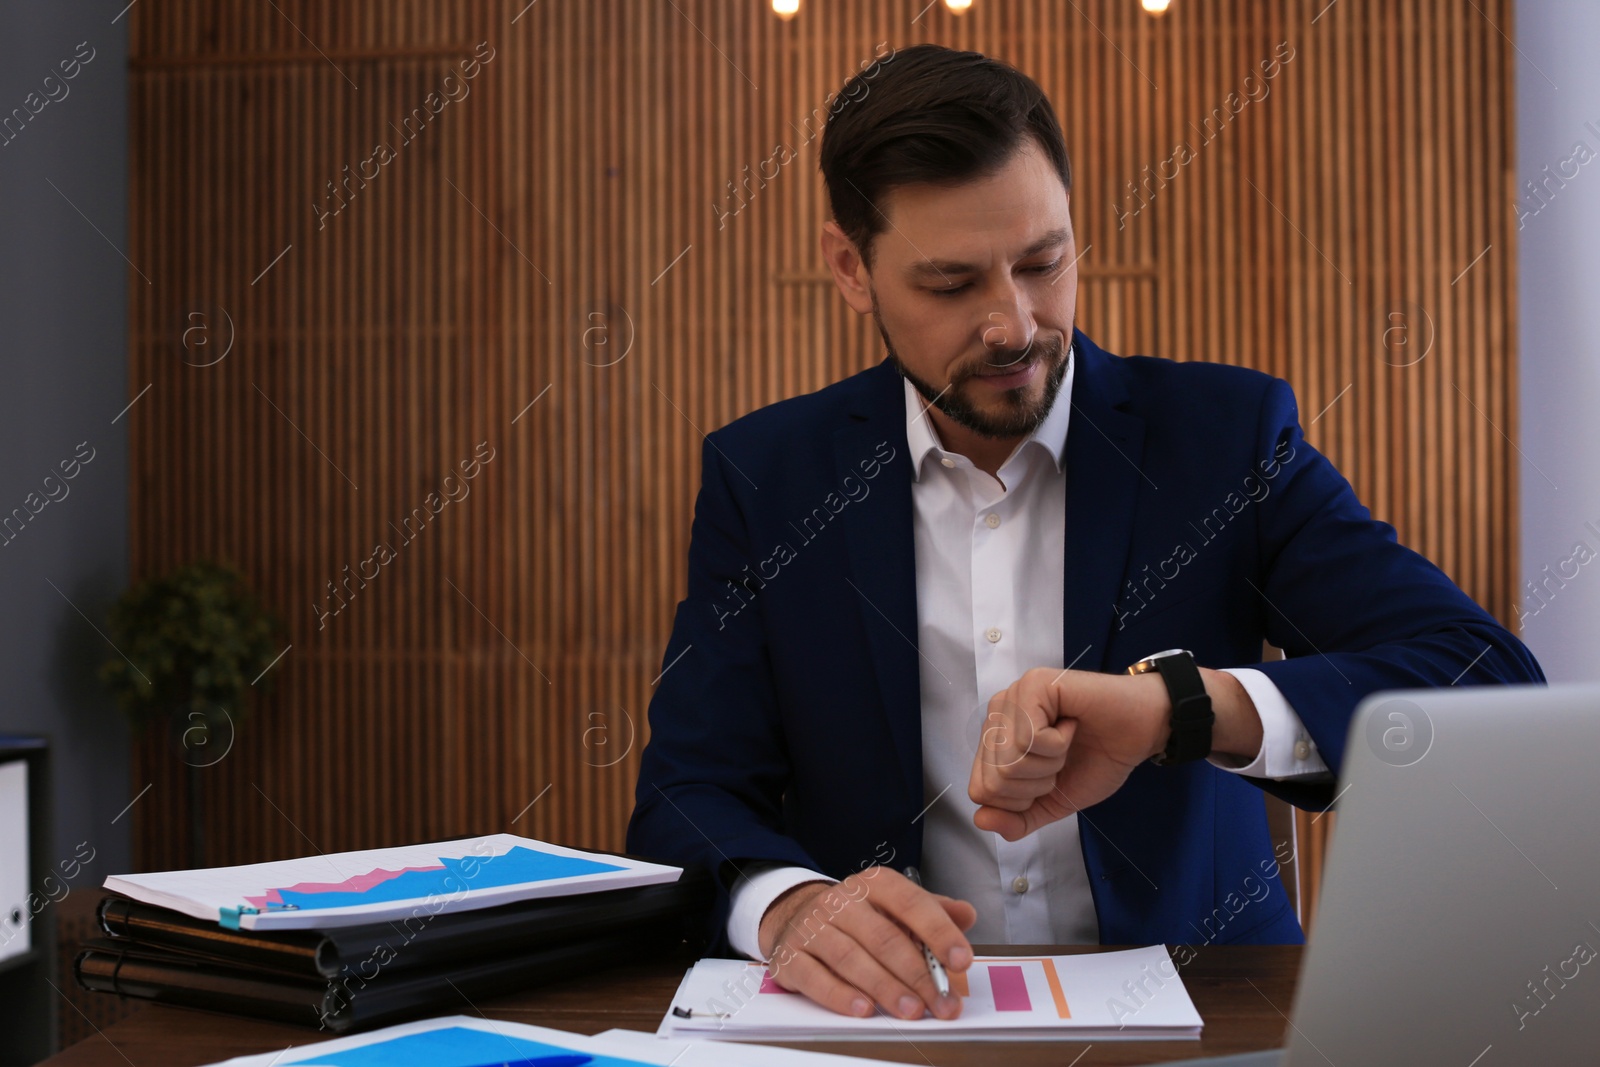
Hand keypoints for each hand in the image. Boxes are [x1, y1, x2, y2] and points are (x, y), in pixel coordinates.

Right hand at [758, 867, 975, 1019]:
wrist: (794, 916)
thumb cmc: (857, 917)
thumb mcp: (894, 906)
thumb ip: (932, 911)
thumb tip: (967, 914)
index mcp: (875, 885)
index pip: (911, 903)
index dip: (939, 932)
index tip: (961, 959)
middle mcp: (841, 901)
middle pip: (883, 938)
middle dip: (917, 974)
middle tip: (941, 1002)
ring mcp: (813, 927)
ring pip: (852, 959)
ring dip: (885, 988)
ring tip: (911, 1010)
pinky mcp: (790, 955)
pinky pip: (815, 978)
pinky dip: (840, 996)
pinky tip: (864, 1009)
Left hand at [968, 666, 1263, 840]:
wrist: (1140, 731)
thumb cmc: (1098, 759)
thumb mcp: (1054, 801)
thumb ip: (1018, 819)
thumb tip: (981, 821)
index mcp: (995, 743)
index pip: (980, 790)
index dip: (1020, 801)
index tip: (1050, 778)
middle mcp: (995, 717)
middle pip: (994, 781)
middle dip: (1038, 784)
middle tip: (1062, 759)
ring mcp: (1011, 698)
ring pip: (1010, 761)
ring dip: (1051, 764)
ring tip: (1068, 741)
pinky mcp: (1032, 685)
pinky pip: (1029, 738)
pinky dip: (1059, 744)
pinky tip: (1072, 725)